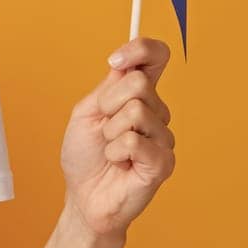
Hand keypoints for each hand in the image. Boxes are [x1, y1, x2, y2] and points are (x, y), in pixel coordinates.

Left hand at [59, 36, 176, 242]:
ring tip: (110, 151)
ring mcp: (163, 137)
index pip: (155, 58)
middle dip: (108, 105)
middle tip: (103, 130)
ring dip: (109, 133)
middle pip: (138, 83)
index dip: (141, 50)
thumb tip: (126, 64)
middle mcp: (156, 112)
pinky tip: (119, 164)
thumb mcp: (88, 112)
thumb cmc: (85, 156)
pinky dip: (114, 152)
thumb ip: (109, 87)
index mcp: (138, 96)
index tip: (114, 61)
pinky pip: (133, 141)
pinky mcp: (163, 161)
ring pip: (135, 111)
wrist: (83, 197)